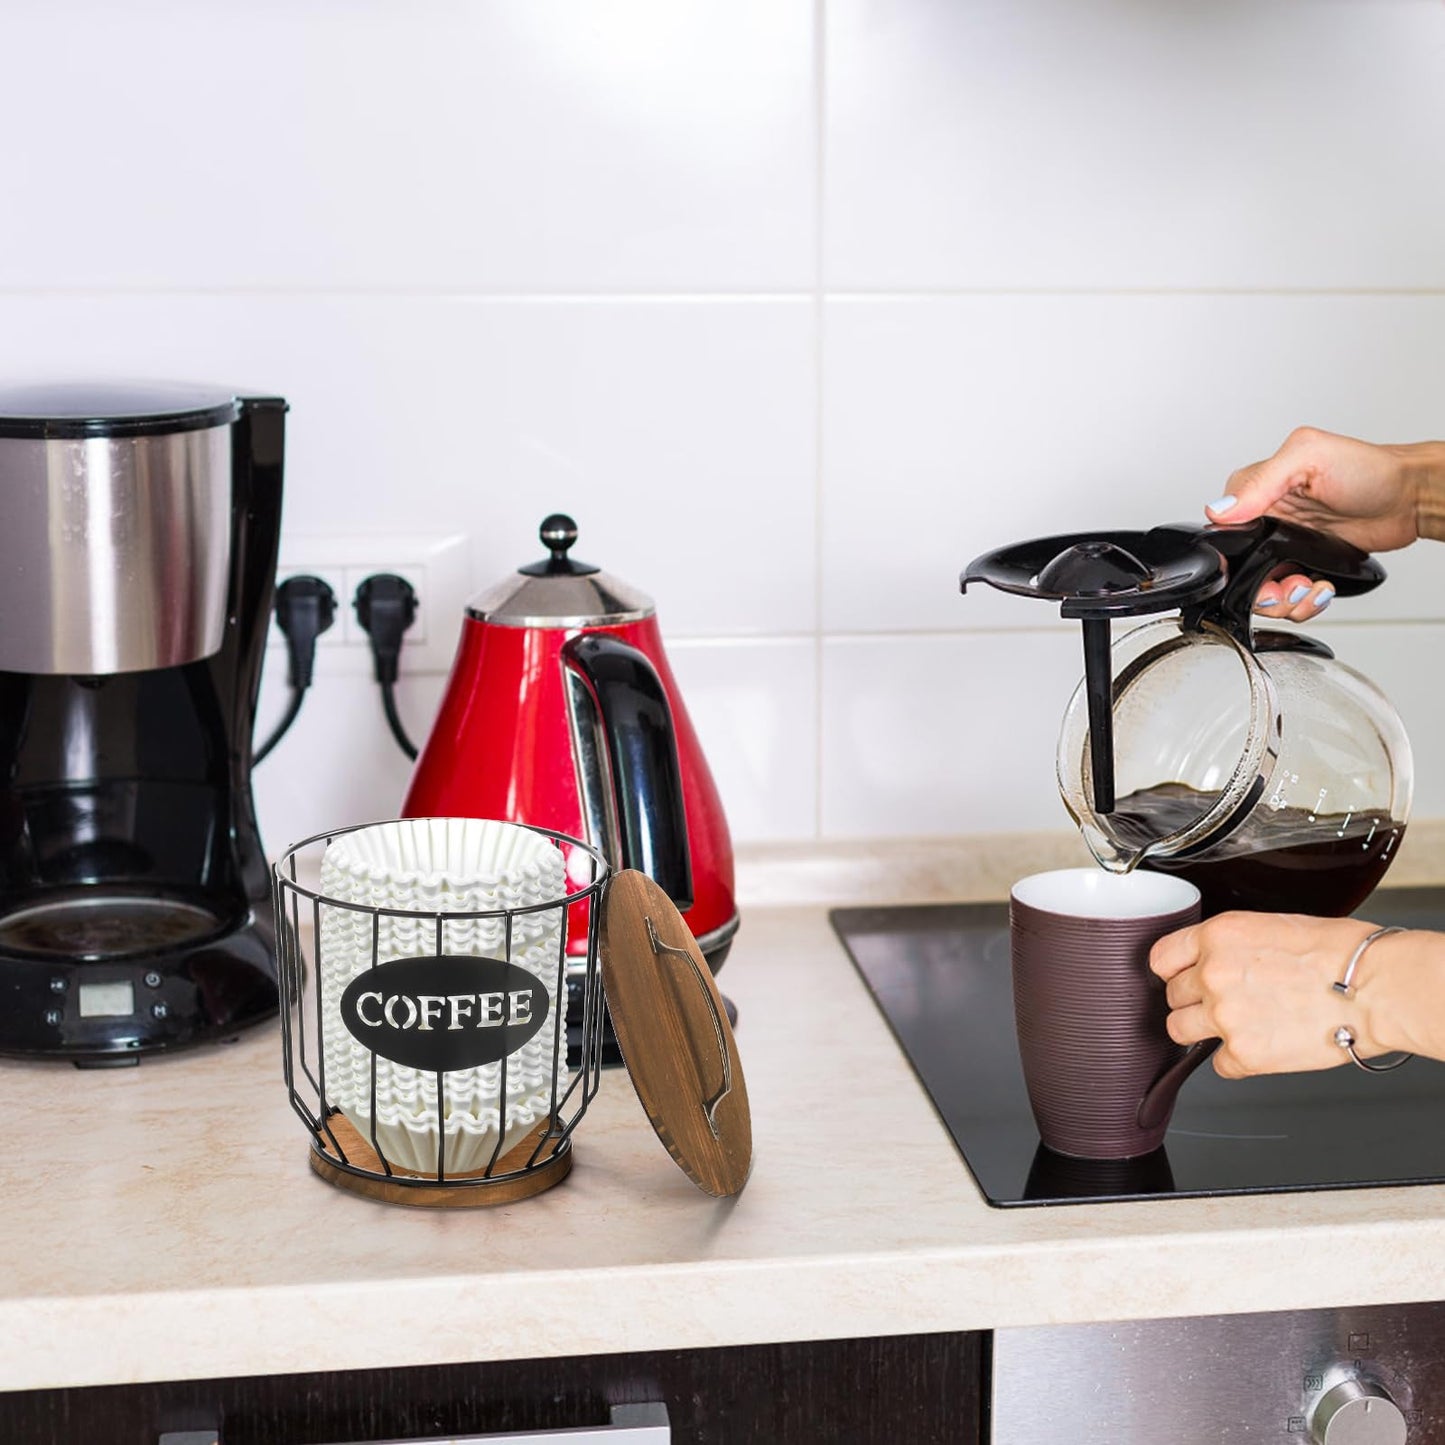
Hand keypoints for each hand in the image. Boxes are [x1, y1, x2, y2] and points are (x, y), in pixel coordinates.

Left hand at [1149, 911, 1384, 1077]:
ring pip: (1179, 1031)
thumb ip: (1231, 944)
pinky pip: (1219, 1065)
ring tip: (1236, 1026)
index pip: (1161, 958)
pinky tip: (1263, 1046)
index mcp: (1218, 937)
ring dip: (1203, 1031)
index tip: (1182, 977)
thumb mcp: (1272, 925)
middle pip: (1173, 995)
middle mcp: (1212, 974)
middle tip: (1227, 1001)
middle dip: (1195, 1000)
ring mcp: (1224, 1016)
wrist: (1374, 989)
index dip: (1174, 970)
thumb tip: (1215, 958)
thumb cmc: (1340, 953)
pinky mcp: (1244, 1053)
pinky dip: (1237, 1061)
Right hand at [1206, 427, 1419, 622]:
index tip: (1254, 562)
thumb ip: (1260, 482)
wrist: (1410, 498)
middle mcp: (1270, 519)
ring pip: (1263, 588)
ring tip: (1307, 587)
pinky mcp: (1308, 564)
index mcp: (1260, 491)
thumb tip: (1219, 511)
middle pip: (1240, 567)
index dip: (1232, 554)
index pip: (1223, 529)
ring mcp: (1288, 544)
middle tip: (1285, 585)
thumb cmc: (1369, 470)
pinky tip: (1319, 588)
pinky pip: (1290, 596)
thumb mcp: (1308, 458)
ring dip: (1283, 599)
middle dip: (1260, 587)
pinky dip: (1303, 603)